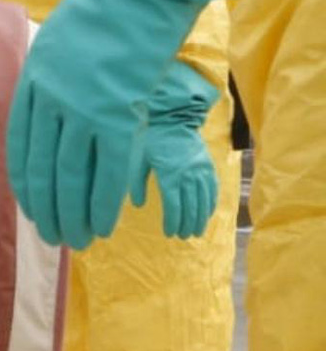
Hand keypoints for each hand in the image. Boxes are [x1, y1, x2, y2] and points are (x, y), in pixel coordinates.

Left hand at [6, 0, 204, 248]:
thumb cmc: (106, 11)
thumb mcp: (60, 41)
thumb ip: (52, 77)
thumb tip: (52, 112)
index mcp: (33, 76)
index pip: (19, 140)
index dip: (24, 178)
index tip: (28, 205)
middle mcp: (51, 96)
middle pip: (43, 163)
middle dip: (47, 205)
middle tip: (52, 235)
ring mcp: (83, 106)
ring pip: (72, 173)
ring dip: (75, 212)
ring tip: (78, 240)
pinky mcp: (119, 115)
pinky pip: (109, 169)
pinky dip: (105, 201)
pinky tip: (105, 223)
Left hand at [130, 66, 219, 240]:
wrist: (172, 115)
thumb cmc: (149, 136)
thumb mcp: (137, 156)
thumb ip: (136, 181)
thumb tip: (137, 204)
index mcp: (169, 172)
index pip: (174, 204)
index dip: (172, 221)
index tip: (169, 232)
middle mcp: (188, 173)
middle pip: (191, 206)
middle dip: (187, 223)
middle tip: (183, 236)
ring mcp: (200, 169)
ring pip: (204, 200)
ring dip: (200, 218)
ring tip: (196, 231)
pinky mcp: (208, 165)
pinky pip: (213, 188)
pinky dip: (210, 203)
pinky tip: (207, 213)